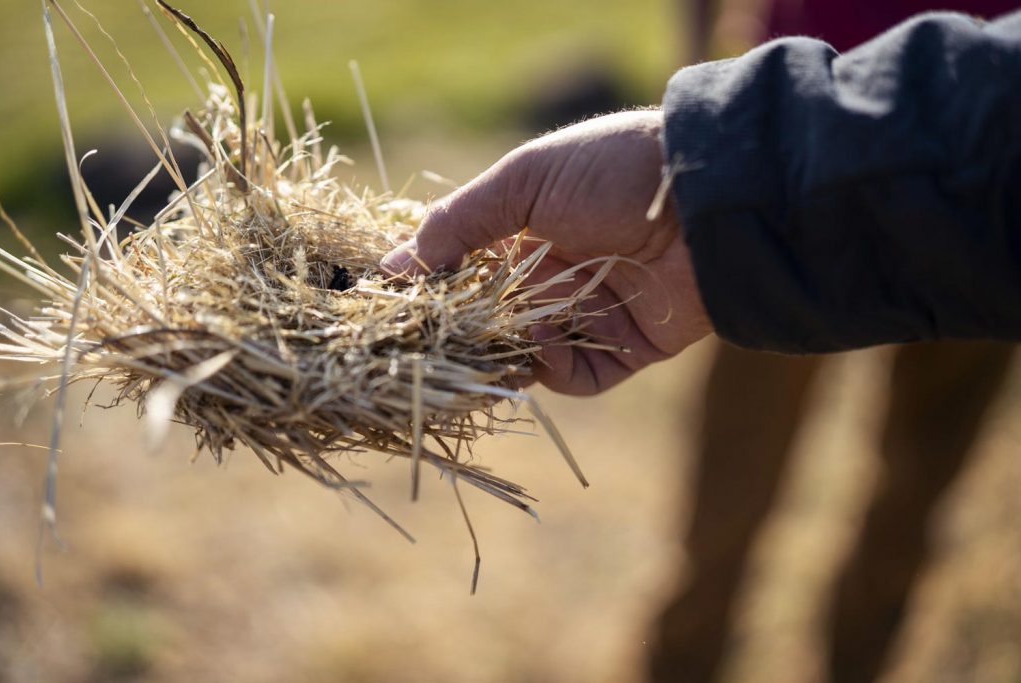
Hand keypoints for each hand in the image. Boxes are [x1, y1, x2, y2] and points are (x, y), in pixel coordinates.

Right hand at [381, 110, 712, 394]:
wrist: (707, 196)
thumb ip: (457, 224)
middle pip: (494, 321)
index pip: (466, 271)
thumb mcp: (524, 182)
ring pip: (530, 355)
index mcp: (527, 231)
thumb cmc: (612, 172)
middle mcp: (557, 275)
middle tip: (433, 348)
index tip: (399, 307)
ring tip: (483, 354)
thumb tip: (392, 267)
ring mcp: (592, 313)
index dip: (435, 291)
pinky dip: (554, 368)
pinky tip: (544, 346)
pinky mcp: (627, 346)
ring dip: (502, 358)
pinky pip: (579, 376)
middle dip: (464, 337)